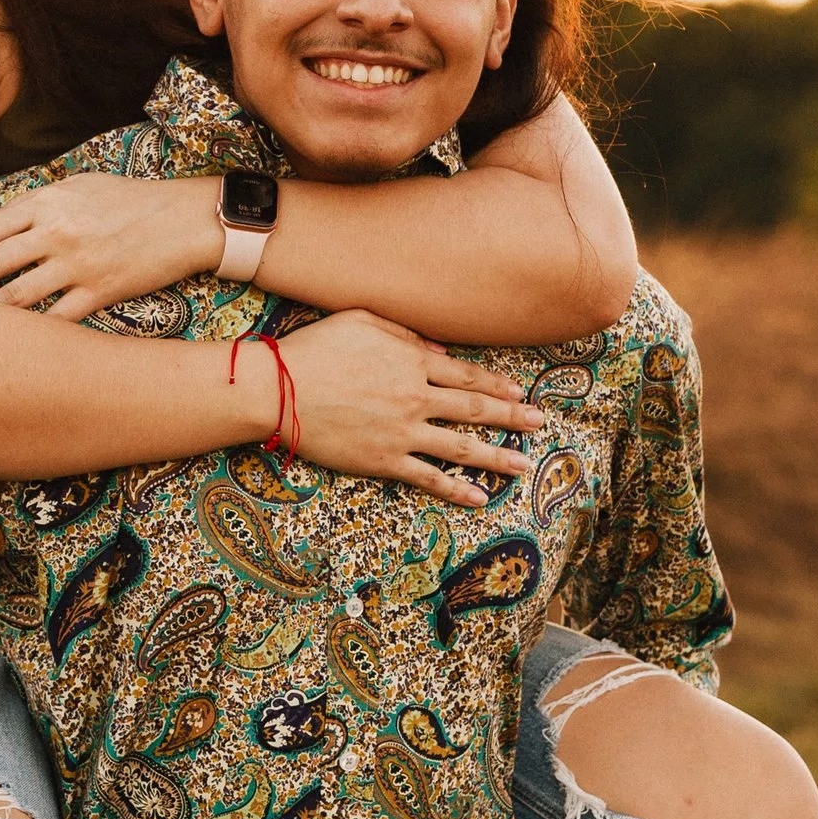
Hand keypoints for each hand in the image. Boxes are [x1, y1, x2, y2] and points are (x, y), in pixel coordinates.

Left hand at [0, 175, 220, 320]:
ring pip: (15, 298)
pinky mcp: (99, 293)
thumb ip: (34, 203)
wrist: (183, 218)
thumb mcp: (79, 187)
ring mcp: (76, 265)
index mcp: (47, 202)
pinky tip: (15, 345)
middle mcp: (56, 233)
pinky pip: (55, 321)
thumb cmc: (130, 199)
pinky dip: (32, 334)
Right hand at [276, 310, 546, 507]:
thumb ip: (405, 331)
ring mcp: (402, 432)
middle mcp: (416, 397)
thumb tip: (439, 349)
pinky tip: (479, 498)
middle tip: (538, 423)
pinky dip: (455, 489)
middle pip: (474, 408)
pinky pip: (428, 478)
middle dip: (510, 417)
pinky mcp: (383, 460)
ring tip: (522, 465)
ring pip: (461, 446)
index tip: (518, 392)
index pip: (466, 374)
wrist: (279, 389)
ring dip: (496, 456)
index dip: (495, 383)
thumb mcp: (362, 320)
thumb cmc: (315, 348)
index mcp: (412, 361)